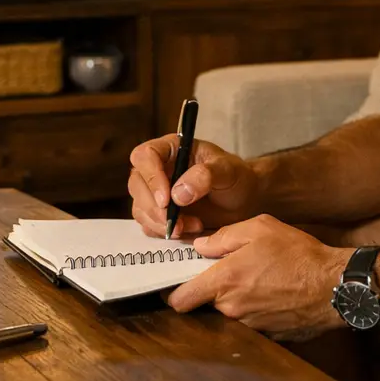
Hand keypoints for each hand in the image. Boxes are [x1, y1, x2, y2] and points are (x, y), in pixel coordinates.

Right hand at [128, 134, 259, 237]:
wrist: (243, 200)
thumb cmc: (235, 177)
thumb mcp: (227, 171)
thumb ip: (205, 176)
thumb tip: (178, 194)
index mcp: (171, 149)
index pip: (145, 155)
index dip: (151, 177)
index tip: (166, 199)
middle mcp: (158, 168)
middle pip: (137, 185)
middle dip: (154, 208)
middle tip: (177, 222)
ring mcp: (156, 192)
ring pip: (140, 208)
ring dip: (161, 223)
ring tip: (192, 226)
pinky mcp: (159, 213)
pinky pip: (149, 224)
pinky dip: (165, 231)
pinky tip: (189, 229)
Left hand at [168, 216, 350, 339]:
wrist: (335, 286)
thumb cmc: (299, 254)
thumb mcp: (260, 228)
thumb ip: (224, 237)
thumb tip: (201, 246)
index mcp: (225, 280)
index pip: (180, 300)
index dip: (173, 292)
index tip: (178, 282)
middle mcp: (232, 307)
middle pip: (207, 302)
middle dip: (214, 288)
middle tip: (233, 270)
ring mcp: (250, 325)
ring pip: (230, 311)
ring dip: (238, 298)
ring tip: (261, 279)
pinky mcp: (268, 335)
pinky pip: (252, 321)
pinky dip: (257, 309)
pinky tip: (274, 293)